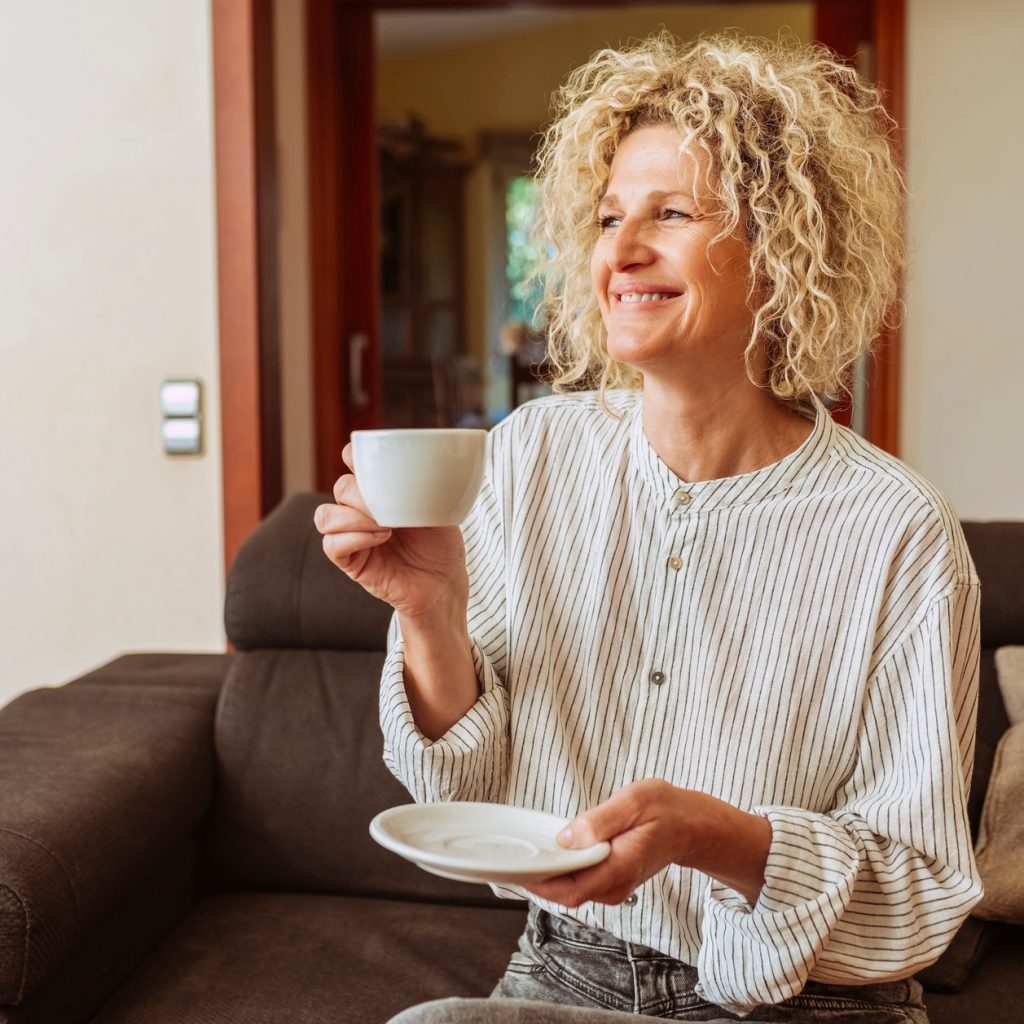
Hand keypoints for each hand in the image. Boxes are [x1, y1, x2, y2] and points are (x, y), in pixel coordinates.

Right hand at [314, 442, 469, 620]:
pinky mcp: (352, 563)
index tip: (372, 460)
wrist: (445, 583)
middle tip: (391, 505)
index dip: (354, 456)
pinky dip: (354, 538)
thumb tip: (424, 464)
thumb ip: (426, 486)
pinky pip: (332, 545)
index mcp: (379, 491)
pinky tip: (381, 538)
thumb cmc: (442, 545)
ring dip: (353, 516)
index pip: (352, 464)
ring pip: (326, 515)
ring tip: (386, 525)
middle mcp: (361, 511)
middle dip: (363, 493)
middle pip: (341, 487)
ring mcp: (353, 537)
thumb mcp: (441, 508)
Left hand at [524, 780, 770, 907]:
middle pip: (565, 893)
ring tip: (529, 851)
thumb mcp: (633, 802)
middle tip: (513, 855)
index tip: (515, 869)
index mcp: (618, 868)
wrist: (691, 825)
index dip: (539, 884)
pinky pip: (580, 881)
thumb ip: (599, 821)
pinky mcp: (612, 880)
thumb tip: (566, 838)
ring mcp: (614, 886)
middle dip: (538, 878)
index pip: (570, 889)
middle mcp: (615, 885)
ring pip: (571, 889)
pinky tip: (553, 851)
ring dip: (549, 874)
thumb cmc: (664, 809)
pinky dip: (563, 870)